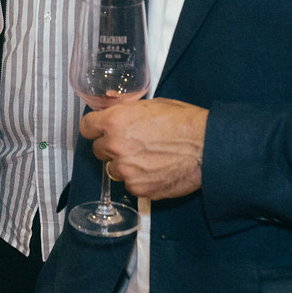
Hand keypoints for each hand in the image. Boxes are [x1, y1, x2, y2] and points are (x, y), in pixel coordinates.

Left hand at [80, 98, 206, 199]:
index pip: (86, 127)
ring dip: (124, 165)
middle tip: (132, 143)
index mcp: (115, 121)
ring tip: (147, 158)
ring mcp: (126, 170)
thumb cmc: (184, 121)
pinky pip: (130, 184)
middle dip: (111, 147)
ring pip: (113, 169)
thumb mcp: (151, 104)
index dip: (94, 128)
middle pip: (98, 149)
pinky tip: (155, 170)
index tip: (99, 130)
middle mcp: (115, 146)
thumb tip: (116, 113)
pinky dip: (139, 179)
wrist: (206, 146)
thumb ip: (127, 112)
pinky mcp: (138, 188)